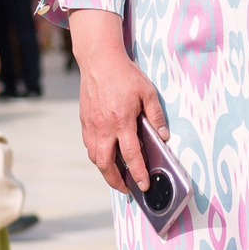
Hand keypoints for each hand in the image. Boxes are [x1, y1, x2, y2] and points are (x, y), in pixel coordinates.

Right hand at [72, 16, 168, 193]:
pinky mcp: (84, 120)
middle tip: (127, 189)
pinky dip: (97, 155)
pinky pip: (89, 145)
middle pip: (106, 164)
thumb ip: (156, 116)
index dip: (138, 173)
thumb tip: (164, 136)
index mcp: (122, 121)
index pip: (131, 155)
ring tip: (116, 177)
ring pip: (95, 157)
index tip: (144, 185)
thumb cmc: (125, 75)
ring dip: (105, 171)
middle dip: (117, 181)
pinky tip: (105, 156)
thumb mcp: (148, 92)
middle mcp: (104, 127)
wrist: (99, 60)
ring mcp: (91, 125)